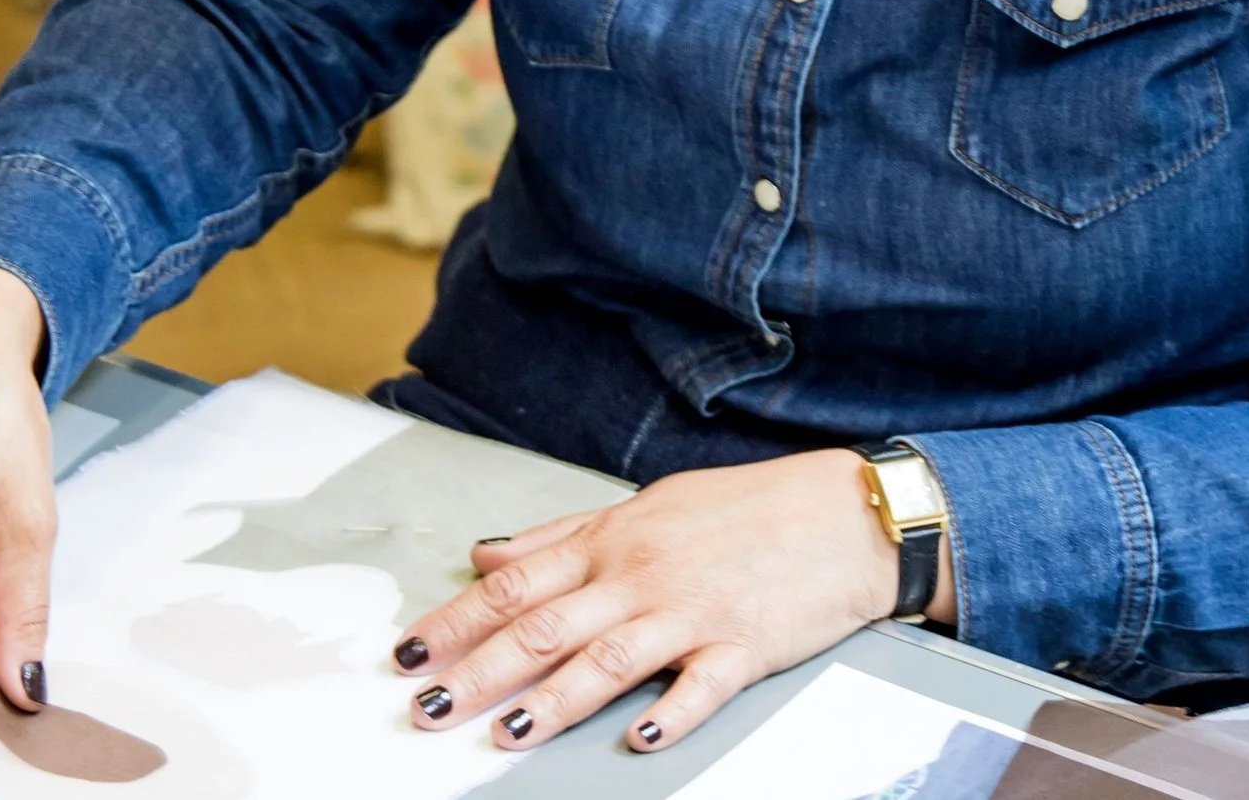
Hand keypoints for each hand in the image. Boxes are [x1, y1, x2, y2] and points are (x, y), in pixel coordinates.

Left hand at [393, 449, 917, 755]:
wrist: (840, 514)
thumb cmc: (740, 509)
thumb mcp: (641, 506)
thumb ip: (559, 534)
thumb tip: (487, 551)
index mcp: (611, 540)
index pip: (515, 584)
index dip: (455, 619)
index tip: (408, 652)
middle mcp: (639, 575)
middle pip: (544, 627)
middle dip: (478, 670)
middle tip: (428, 707)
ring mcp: (690, 612)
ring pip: (607, 661)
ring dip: (553, 700)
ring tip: (506, 733)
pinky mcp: (742, 647)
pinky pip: (700, 686)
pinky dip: (670, 714)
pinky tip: (639, 741)